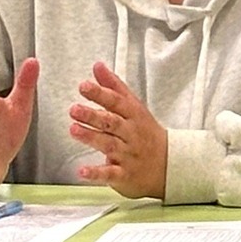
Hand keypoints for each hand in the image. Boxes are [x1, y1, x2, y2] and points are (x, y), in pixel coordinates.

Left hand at [70, 61, 169, 198]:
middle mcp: (131, 133)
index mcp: (133, 115)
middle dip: (93, 115)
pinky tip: (81, 171)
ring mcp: (128, 154)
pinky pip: (110, 173)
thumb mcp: (134, 106)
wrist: (168, 164)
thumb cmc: (145, 132)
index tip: (83, 86)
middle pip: (112, 122)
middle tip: (74, 109)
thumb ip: (114, 87)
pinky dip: (96, 173)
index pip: (116, 102)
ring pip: (110, 144)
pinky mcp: (123, 174)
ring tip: (73, 130)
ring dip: (92, 137)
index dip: (100, 93)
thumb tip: (97, 67)